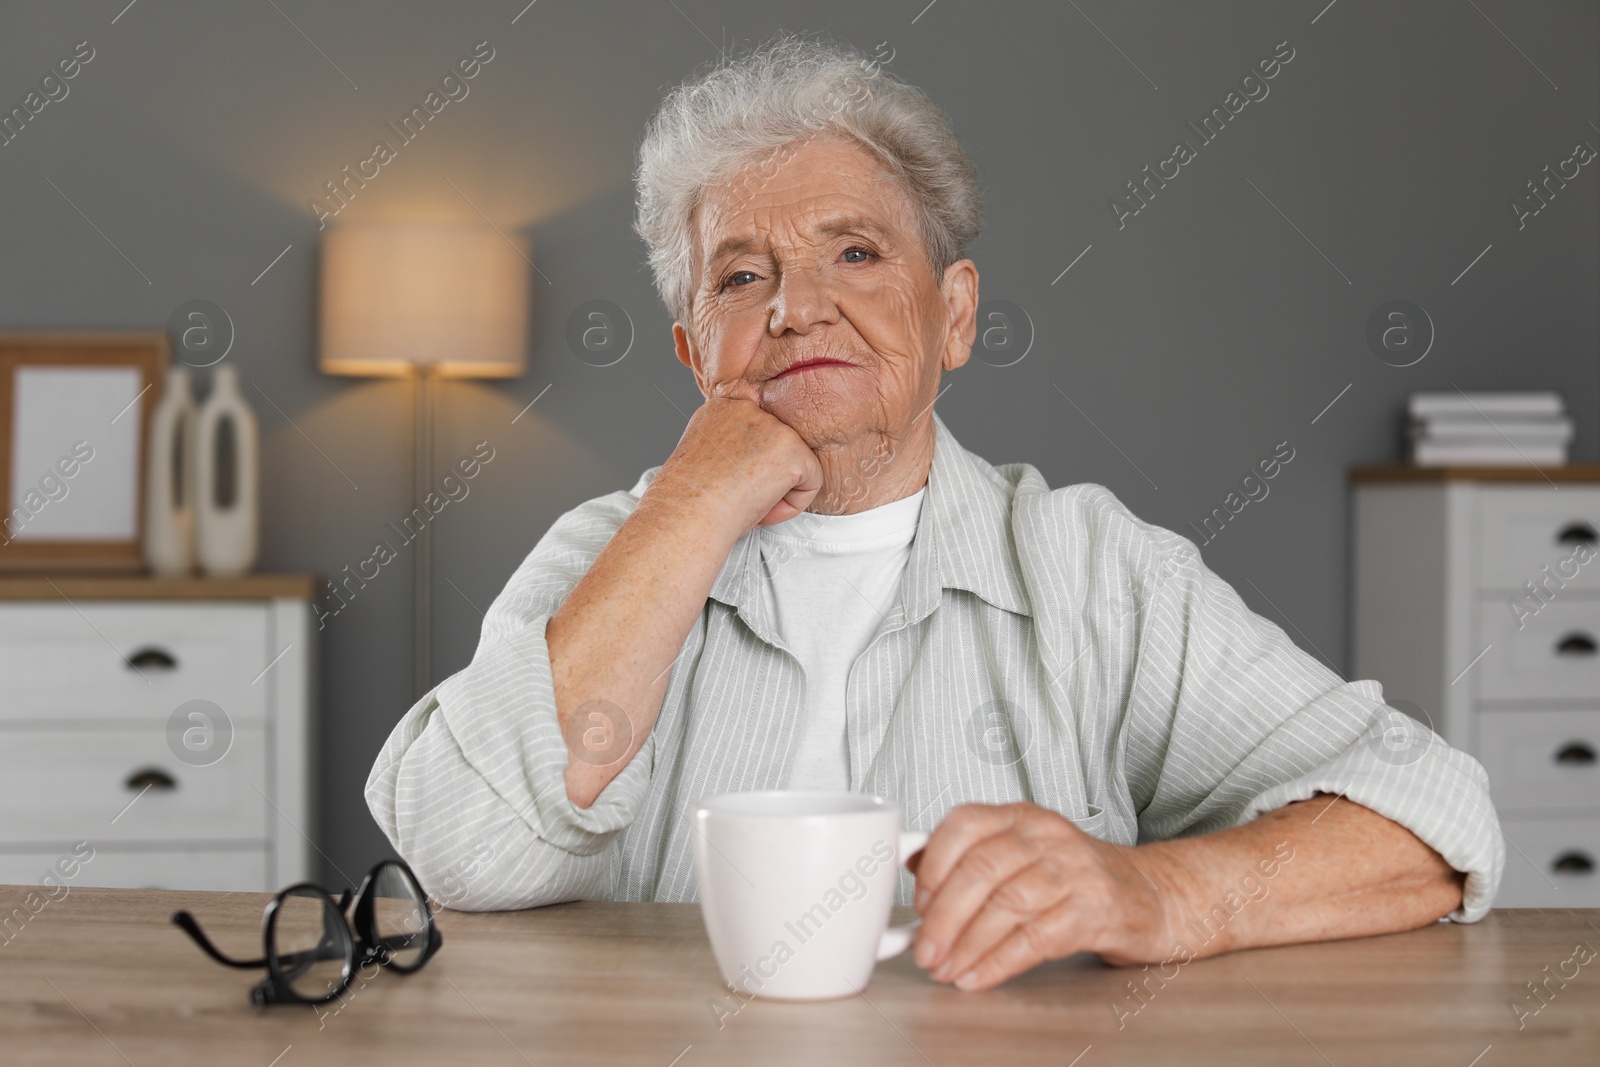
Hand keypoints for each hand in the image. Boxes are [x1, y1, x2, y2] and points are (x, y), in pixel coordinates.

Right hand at [650, 389, 823, 533]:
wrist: (686, 515)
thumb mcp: (707, 459)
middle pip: (779, 447)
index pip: (757, 433)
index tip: (727, 485)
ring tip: (746, 502)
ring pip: (797, 463)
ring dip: (778, 491)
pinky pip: (812, 480)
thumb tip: (758, 460)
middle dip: (765, 477)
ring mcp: (772, 425)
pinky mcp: (792, 448)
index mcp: (721, 407)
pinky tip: (763, 508)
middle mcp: (748, 408)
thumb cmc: (690, 500)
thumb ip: (733, 446)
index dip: (748, 466)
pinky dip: (793, 504)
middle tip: (737, 496)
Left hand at [909, 802, 1187, 990]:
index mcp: (1021, 816)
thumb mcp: (1023, 850)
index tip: (918, 904)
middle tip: (925, 951)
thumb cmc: (1075, 876)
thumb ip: (971, 853)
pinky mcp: (1095, 911)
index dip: (932, 866)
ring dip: (967, 944)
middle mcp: (1047, 836)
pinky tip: (978, 977)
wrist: (1152, 894)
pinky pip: (1036, 938)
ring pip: (1006, 905)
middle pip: (981, 870)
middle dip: (943, 917)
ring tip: (946, 969)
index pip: (963, 824)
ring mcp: (1074, 871)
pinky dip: (999, 962)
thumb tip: (910, 860)